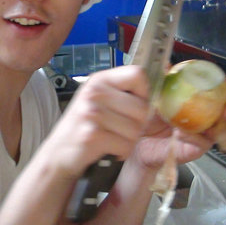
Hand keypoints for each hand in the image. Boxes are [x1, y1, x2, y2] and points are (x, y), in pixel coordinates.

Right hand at [37, 65, 153, 180]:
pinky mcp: (92, 135)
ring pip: (136, 129)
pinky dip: (121, 152)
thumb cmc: (85, 126)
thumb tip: (166, 71)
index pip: (138, 74)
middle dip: (138, 124)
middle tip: (119, 128)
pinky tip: (107, 149)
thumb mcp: (101, 100)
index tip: (136, 104)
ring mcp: (92, 113)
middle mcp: (94, 92)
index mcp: (100, 79)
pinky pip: (126, 145)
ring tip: (111, 139)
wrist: (58, 153)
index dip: (144, 93)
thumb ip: (126, 91)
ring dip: (129, 141)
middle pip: (143, 107)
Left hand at [132, 73, 225, 170]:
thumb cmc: (146, 118)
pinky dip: (193, 136)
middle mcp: (205, 120)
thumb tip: (166, 64)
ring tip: (214, 119)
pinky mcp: (193, 150)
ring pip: (222, 132)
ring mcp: (202, 136)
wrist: (134, 142)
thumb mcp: (151, 95)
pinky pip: (200, 143)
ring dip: (220, 124)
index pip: (220, 93)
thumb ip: (161, 80)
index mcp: (199, 103)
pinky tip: (181, 131)